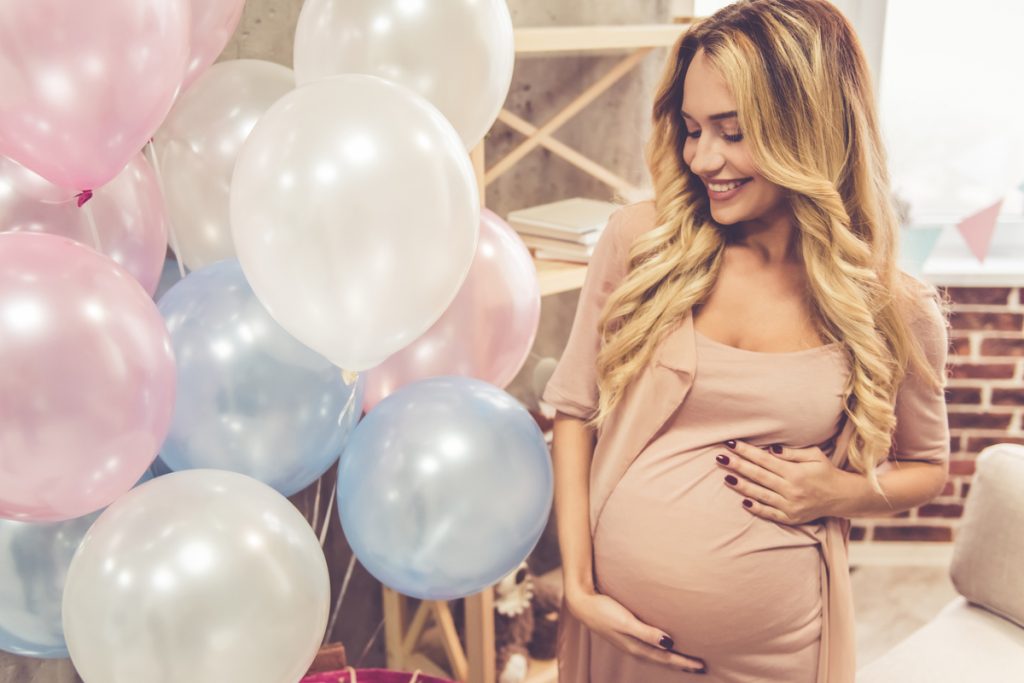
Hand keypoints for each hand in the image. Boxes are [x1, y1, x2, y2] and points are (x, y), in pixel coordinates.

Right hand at [567, 589, 706, 673]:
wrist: (581, 604)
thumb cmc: (604, 610)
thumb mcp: (626, 621)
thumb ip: (646, 633)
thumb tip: (669, 643)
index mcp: (636, 647)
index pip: (666, 657)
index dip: (684, 662)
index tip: (702, 665)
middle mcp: (634, 648)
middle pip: (663, 660)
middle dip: (681, 665)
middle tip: (701, 667)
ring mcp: (629, 643)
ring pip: (656, 657)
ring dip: (672, 660)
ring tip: (685, 662)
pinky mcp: (625, 636)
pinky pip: (648, 649)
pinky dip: (660, 652)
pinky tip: (662, 647)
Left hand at [716, 439, 844, 524]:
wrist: (842, 498)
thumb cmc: (825, 472)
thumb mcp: (814, 456)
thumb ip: (792, 453)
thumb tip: (771, 450)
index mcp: (795, 472)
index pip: (764, 460)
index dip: (746, 451)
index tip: (731, 444)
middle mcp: (791, 489)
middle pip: (758, 476)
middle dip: (738, 466)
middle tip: (720, 458)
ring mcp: (790, 506)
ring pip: (760, 494)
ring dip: (741, 486)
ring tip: (725, 477)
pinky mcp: (790, 518)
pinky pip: (769, 513)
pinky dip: (756, 508)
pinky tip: (743, 501)